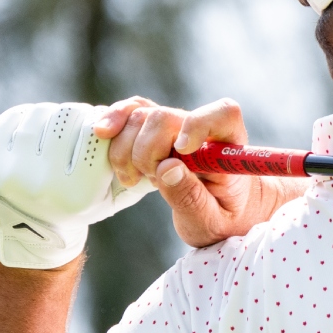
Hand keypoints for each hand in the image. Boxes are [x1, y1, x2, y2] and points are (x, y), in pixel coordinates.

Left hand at [0, 103, 155, 268]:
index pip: (98, 136)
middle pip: (70, 120)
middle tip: (84, 124)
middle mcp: (39, 185)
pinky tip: (36, 128)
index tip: (107, 129)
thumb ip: (141, 168)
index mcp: (75, 194)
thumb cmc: (83, 205)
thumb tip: (171, 146)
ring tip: (62, 126)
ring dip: (56, 115)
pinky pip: (14, 120)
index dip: (108, 126)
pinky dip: (28, 118)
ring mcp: (7, 172)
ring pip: (43, 115)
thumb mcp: (119, 194)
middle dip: (81, 118)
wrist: (29, 229)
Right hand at [92, 97, 304, 247]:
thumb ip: (191, 198)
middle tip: (151, 182)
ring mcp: (177, 125)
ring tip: (136, 178)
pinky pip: (131, 111)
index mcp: (229, 147)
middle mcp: (203, 128)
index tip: (182, 150)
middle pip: (166, 117)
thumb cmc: (222, 217)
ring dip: (126, 149)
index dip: (197, 124)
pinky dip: (113, 120)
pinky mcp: (154, 128)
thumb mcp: (210, 221)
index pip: (223, 114)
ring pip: (141, 114)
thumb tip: (167, 168)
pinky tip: (103, 135)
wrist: (220, 212)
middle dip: (147, 152)